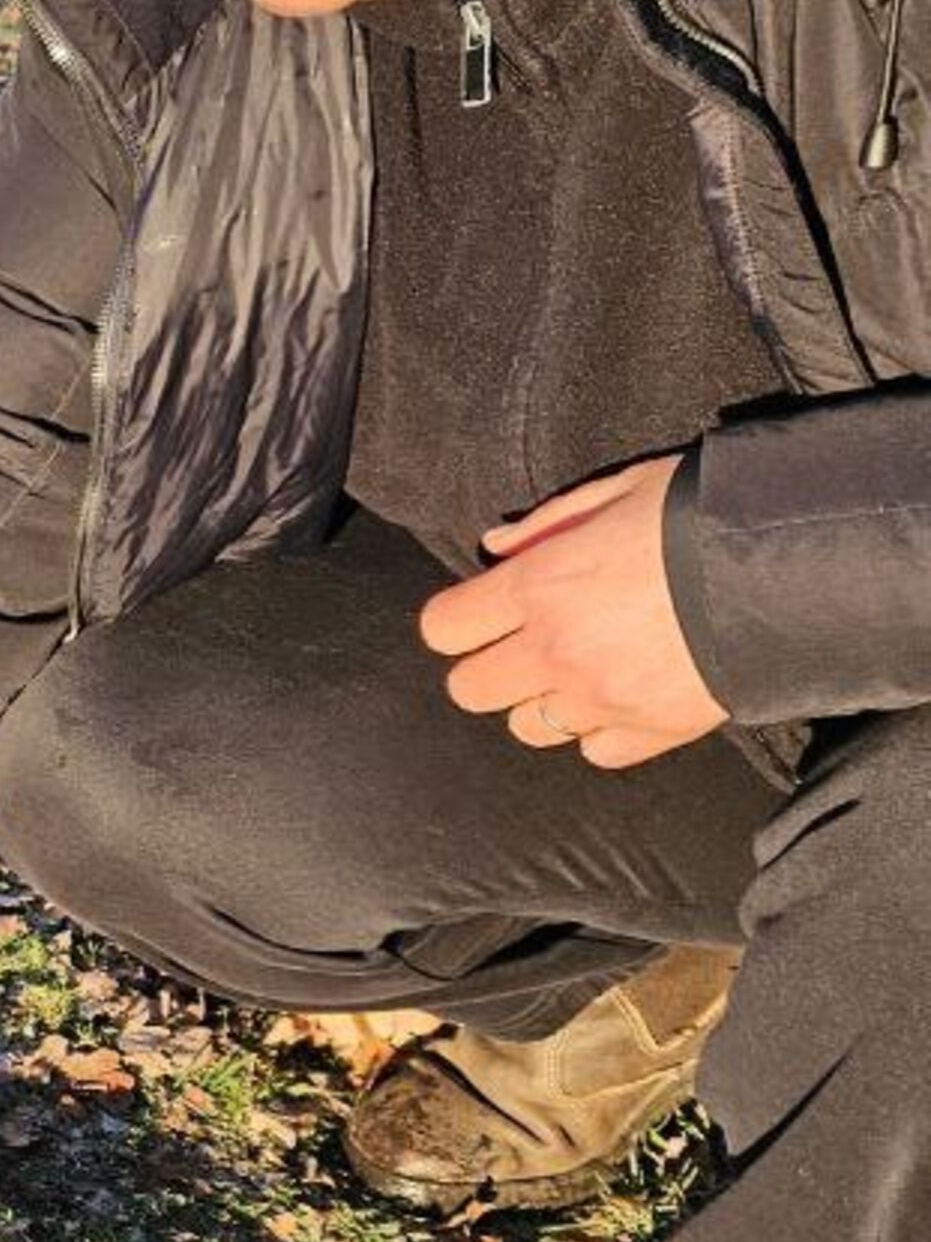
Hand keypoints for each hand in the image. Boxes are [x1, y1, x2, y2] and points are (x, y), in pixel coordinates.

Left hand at [418, 454, 729, 769]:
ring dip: (542, 701)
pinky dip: (602, 730)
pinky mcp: (653, 732)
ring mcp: (602, 699)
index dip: (457, 619)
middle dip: (490, 665)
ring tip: (583, 669)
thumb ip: (548, 523)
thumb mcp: (623, 490)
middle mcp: (557, 651)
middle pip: (470, 690)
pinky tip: (626, 695)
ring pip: (527, 728)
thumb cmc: (704, 514)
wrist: (798, 568)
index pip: (443, 628)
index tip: (483, 608)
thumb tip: (493, 547)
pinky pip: (595, 751)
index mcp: (539, 587)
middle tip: (529, 641)